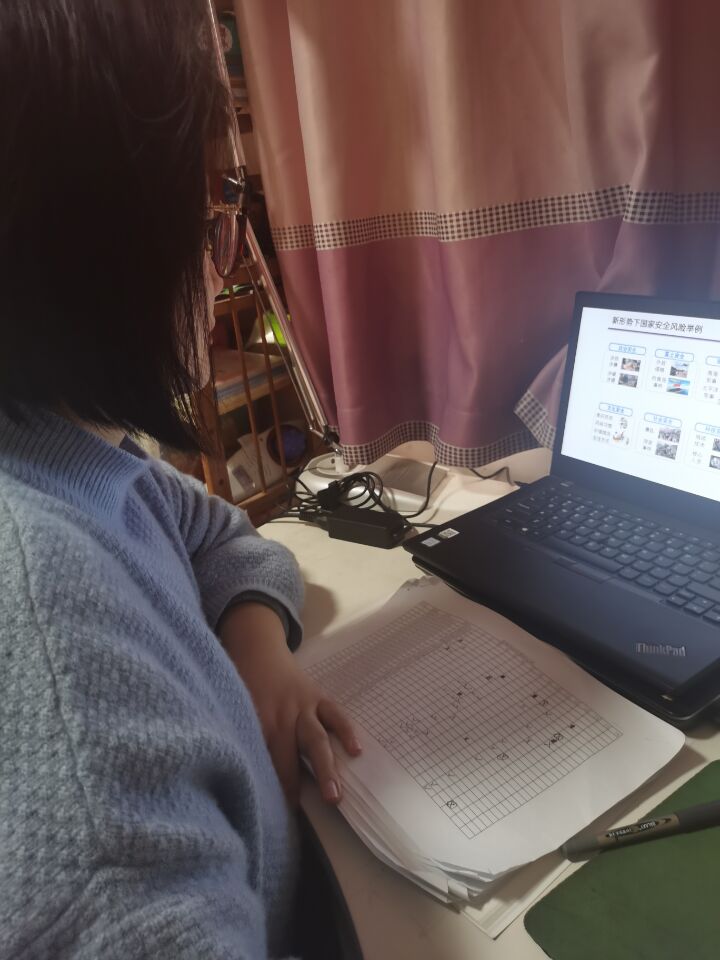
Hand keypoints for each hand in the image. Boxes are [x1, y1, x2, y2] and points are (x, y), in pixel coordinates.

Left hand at [219, 603, 361, 805]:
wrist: (256, 646)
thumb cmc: (241, 685)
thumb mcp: (231, 709)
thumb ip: (238, 738)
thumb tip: (234, 778)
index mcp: (254, 722)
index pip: (259, 762)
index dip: (264, 789)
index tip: (268, 818)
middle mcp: (279, 716)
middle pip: (287, 756)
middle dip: (293, 785)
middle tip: (298, 815)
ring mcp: (301, 705)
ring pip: (314, 739)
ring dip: (324, 767)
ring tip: (335, 794)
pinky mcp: (317, 696)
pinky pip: (334, 714)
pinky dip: (345, 730)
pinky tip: (356, 750)